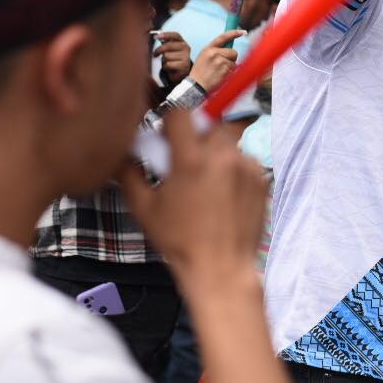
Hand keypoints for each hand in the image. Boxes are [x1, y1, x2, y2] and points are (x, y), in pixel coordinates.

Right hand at [117, 109, 267, 299]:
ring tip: (207, 181)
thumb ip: (129, 174)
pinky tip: (224, 194)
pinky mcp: (262, 180)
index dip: (171, 121)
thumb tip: (121, 153)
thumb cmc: (179, 241)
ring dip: (217, 153)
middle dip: (198, 136)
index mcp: (191, 160)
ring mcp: (247, 167)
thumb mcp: (143, 208)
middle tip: (188, 159)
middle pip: (210, 124)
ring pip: (230, 143)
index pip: (182, 113)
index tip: (168, 137)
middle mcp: (222, 157)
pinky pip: (246, 162)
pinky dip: (234, 170)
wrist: (221, 268)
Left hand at [155, 31, 191, 83]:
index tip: (156, 37)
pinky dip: (165, 67)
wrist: (182, 72)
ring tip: (167, 62)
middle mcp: (186, 48)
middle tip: (155, 54)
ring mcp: (186, 57)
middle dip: (159, 50)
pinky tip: (169, 68)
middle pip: (168, 45)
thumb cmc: (174, 59)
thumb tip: (156, 36)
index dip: (165, 35)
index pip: (175, 35)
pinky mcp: (183, 66)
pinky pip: (168, 64)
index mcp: (182, 42)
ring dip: (163, 60)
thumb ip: (166, 42)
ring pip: (166, 56)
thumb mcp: (171, 50)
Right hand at [191, 29, 244, 91]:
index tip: (243, 32)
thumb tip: (230, 50)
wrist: (196, 87)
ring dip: (230, 69)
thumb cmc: (201, 74)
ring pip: (234, 63)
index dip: (234, 33)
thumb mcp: (204, 58)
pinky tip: (221, 78)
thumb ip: (215, 52)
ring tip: (218, 74)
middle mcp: (214, 53)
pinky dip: (230, 75)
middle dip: (231, 59)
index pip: (223, 37)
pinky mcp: (225, 70)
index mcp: (208, 49)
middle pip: (233, 52)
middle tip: (222, 66)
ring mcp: (220, 61)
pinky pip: (234, 71)